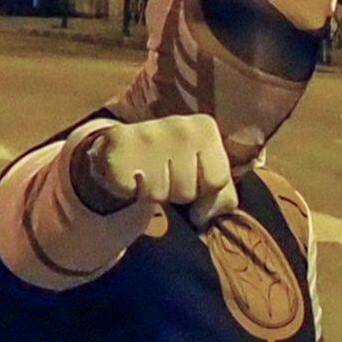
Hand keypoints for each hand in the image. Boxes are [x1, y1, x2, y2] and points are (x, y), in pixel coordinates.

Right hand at [74, 114, 235, 229]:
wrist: (121, 145)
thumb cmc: (170, 160)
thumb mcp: (203, 171)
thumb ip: (221, 196)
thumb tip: (205, 217)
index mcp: (205, 128)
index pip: (217, 181)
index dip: (203, 190)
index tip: (190, 174)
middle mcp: (180, 125)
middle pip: (188, 191)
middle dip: (177, 192)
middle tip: (164, 173)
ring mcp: (148, 134)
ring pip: (160, 195)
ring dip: (153, 193)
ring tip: (147, 173)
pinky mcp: (120, 146)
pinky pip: (133, 191)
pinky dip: (130, 190)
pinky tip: (130, 173)